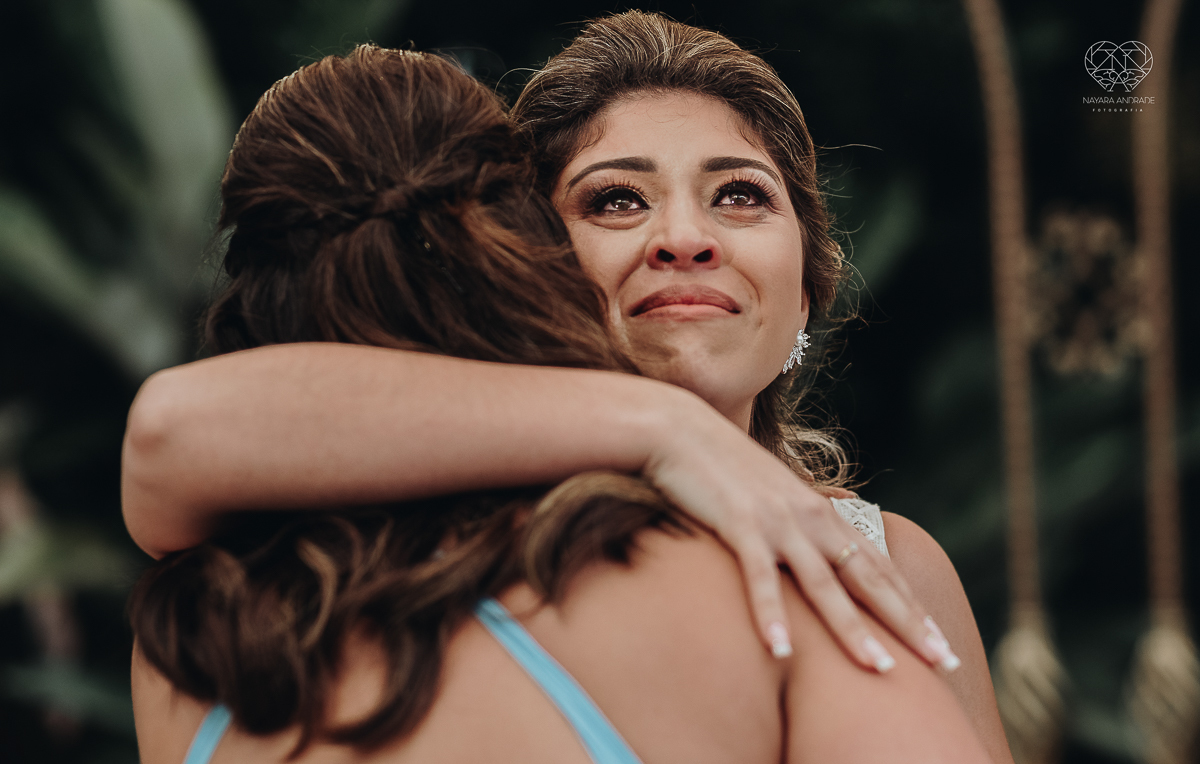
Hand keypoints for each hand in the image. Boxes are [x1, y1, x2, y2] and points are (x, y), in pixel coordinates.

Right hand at [643, 395, 957, 672]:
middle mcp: (810, 519)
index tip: (940, 646)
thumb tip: (813, 558)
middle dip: (907, 623)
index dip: (912, 609)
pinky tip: (781, 650)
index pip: (879, 569)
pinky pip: (760, 577)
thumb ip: (797, 527)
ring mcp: (777, 522)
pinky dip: (772, 614)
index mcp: (822, 515)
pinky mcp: (740, 524)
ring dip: (852, 629)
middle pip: (868, 579)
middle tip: (942, 662)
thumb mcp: (772, 498)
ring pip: (823, 584)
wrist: (682, 430)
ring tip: (878, 669)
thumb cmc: (722, 468)